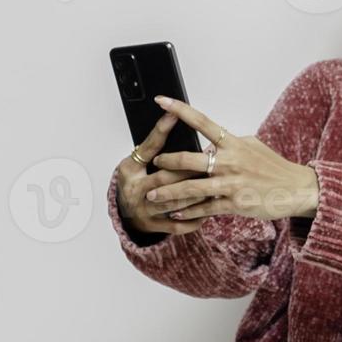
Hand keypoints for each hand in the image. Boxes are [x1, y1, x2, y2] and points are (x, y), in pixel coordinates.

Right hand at [113, 111, 212, 236]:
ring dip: (196, 195)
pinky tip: (208, 211)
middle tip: (208, 161)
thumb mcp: (137, 160)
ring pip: (175, 203)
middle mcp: (136, 191)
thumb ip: (154, 143)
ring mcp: (146, 211)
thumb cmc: (136, 180)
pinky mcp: (155, 226)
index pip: (147, 149)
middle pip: (165, 178)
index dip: (160, 132)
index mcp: (130, 171)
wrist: (125, 211)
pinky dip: (193, 218)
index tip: (175, 115)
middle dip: (187, 170)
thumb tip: (173, 116)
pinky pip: (177, 225)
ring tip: (216, 188)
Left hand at [145, 95, 319, 221]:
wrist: (296, 189)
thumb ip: (231, 143)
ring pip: (192, 188)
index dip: (180, 110)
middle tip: (154, 163)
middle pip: (189, 159)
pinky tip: (176, 214)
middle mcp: (230, 161)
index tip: (162, 101)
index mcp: (233, 143)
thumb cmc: (275, 168)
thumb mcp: (253, 146)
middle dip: (167, 162)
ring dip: (169, 193)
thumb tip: (214, 139)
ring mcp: (231, 183)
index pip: (202, 122)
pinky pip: (205, 208)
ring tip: (153, 195)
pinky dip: (189, 212)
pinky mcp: (235, 203)